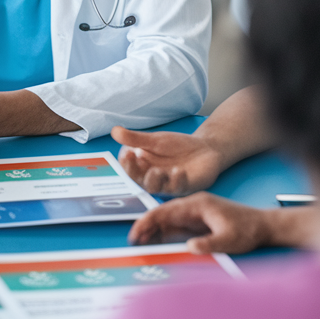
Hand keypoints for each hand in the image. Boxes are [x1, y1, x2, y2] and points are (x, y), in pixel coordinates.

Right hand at [111, 126, 227, 195]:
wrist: (205, 148)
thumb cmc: (177, 146)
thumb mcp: (155, 140)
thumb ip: (136, 138)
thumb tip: (114, 131)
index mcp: (142, 167)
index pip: (128, 167)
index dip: (126, 162)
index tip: (127, 151)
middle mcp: (152, 178)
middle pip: (138, 180)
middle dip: (135, 171)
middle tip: (136, 158)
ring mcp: (167, 184)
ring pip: (155, 187)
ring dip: (154, 179)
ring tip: (156, 170)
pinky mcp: (184, 187)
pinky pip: (178, 187)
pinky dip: (177, 180)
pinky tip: (178, 171)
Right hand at [128, 192, 276, 253]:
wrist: (264, 226)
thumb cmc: (249, 230)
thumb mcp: (230, 240)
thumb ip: (209, 244)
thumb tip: (189, 247)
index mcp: (197, 204)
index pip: (165, 211)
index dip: (147, 222)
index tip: (136, 234)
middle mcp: (192, 206)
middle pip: (162, 214)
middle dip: (145, 226)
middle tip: (133, 241)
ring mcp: (194, 214)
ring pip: (166, 220)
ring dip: (153, 231)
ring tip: (139, 244)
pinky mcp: (197, 222)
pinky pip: (175, 227)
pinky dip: (163, 234)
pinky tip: (155, 243)